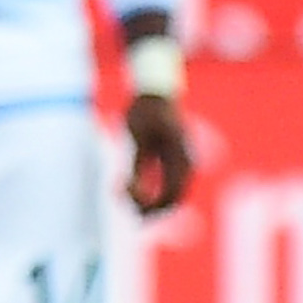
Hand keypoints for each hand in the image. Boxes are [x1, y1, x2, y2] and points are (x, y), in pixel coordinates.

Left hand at [127, 95, 195, 213]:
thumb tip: (136, 190)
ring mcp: (177, 166)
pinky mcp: (167, 165)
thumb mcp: (139, 134)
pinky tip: (122, 188)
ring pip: (165, 196)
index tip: (127, 196)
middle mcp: (183, 166)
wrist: (154, 94)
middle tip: (121, 201)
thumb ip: (139, 162)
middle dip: (148, 207)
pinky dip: (143, 192)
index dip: (152, 205)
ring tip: (119, 193)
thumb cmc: (147, 110)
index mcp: (181, 159)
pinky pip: (159, 187)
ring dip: (144, 201)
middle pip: (170, 199)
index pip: (172, 194)